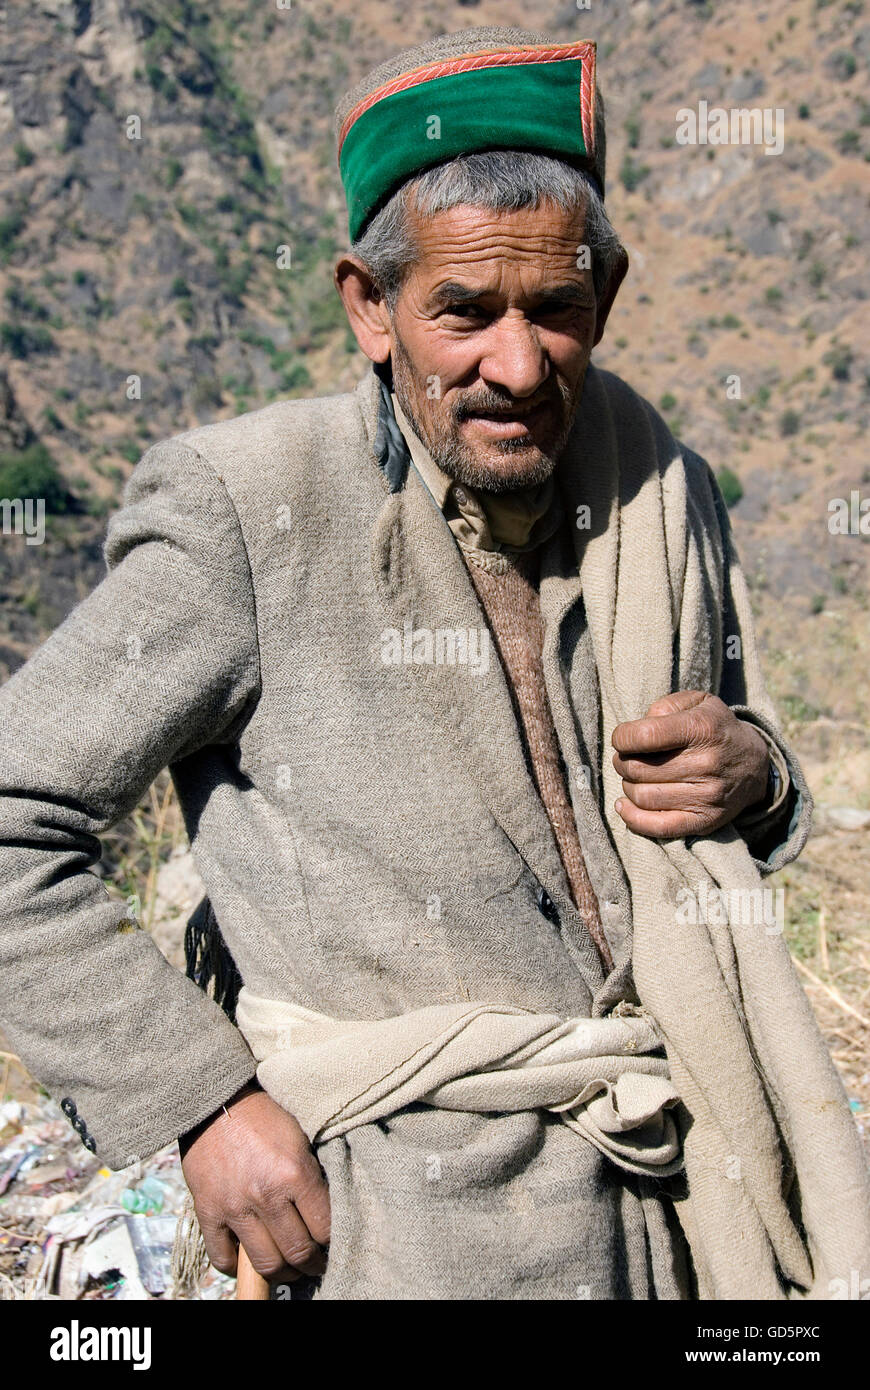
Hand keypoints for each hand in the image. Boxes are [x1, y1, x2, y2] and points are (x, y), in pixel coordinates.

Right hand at [179, 1080, 330, 1284]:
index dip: (332, 1243)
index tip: (332, 1245)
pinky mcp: (208, 1211)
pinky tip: (245, 1260)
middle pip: (297, 1252)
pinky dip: (235, 1267)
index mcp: (295, 1172)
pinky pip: (222, 1257)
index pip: (325, 1228)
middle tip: (314, 1262)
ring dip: (280, 1272)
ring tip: (286, 1266)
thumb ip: (312, 1174)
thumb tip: (327, 1212)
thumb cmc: (264, 1113)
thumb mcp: (301, 1135)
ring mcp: (235, 1206)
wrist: (216, 1099)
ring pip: (265, 1263)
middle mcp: (266, 1194)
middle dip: (311, 1264)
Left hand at [611, 690, 769, 839]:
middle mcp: (706, 763)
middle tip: (628, 758)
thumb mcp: (697, 702)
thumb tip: (636, 733)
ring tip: (636, 777)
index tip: (623, 737)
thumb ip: (664, 707)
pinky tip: (624, 805)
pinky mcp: (706, 820)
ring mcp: (707, 795)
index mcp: (702, 729)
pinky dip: (633, 818)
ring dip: (628, 786)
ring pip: (642, 796)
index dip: (622, 737)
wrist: (754, 765)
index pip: (644, 736)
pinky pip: (659, 827)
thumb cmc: (714, 728)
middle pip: (638, 768)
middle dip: (623, 762)